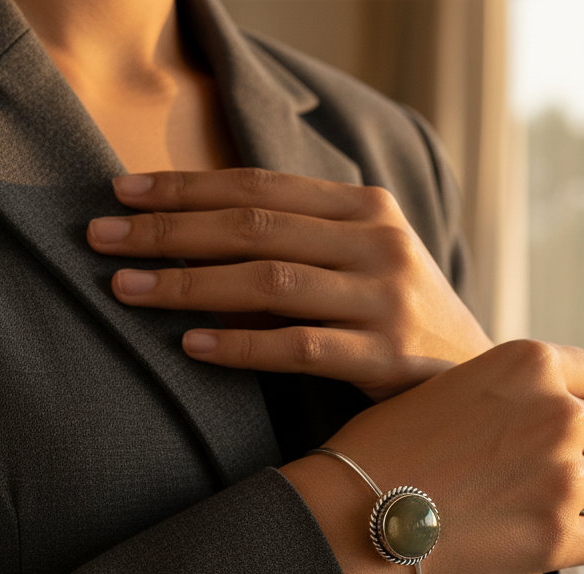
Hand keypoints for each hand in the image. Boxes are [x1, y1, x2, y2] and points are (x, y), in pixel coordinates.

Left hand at [87, 168, 492, 400]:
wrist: (481, 375)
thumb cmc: (405, 321)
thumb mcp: (366, 262)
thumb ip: (307, 241)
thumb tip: (201, 234)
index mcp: (368, 208)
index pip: (260, 187)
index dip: (186, 187)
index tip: (122, 193)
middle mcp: (379, 243)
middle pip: (255, 227)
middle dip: (170, 231)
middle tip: (102, 239)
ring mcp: (386, 299)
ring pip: (271, 281)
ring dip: (189, 284)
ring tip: (127, 289)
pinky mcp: (387, 357)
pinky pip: (299, 346)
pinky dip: (241, 345)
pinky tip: (192, 345)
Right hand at [280, 340, 583, 573]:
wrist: (353, 513)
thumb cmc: (386, 450)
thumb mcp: (453, 388)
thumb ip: (512, 392)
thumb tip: (558, 408)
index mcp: (530, 364)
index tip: (582, 425)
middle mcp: (558, 412)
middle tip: (543, 475)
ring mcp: (563, 476)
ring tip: (539, 508)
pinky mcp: (557, 536)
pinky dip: (583, 543)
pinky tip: (546, 542)